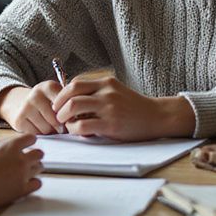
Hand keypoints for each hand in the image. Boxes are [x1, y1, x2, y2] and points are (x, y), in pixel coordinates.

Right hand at [0, 82, 66, 133]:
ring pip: (47, 129)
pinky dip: (40, 134)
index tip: (70, 118)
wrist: (21, 103)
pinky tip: (39, 127)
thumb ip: (68, 105)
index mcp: (49, 86)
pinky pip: (36, 134)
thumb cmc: (46, 103)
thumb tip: (75, 122)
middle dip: (61, 126)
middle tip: (61, 126)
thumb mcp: (57, 97)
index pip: (65, 105)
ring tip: (50, 126)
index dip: (69, 115)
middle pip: (56, 120)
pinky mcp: (19, 120)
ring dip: (51, 132)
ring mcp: (26, 107)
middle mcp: (36, 94)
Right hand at [0, 133, 42, 210]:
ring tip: (26, 171)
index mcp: (11, 146)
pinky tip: (28, 183)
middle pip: (39, 153)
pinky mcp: (23, 189)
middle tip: (29, 160)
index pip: (30, 138)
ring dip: (34, 168)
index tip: (28, 145)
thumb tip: (0, 141)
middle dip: (34, 156)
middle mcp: (20, 158)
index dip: (29, 141)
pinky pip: (38, 183)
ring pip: (40, 167)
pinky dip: (34, 183)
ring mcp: (23, 174)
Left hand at [53, 75, 195, 139]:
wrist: (156, 116)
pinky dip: (75, 129)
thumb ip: (97, 93)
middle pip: (71, 93)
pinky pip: (83, 125)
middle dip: (59, 106)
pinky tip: (78, 132)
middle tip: (58, 116)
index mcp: (105, 83)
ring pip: (74, 107)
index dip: (62, 94)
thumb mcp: (115, 92)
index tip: (59, 105)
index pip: (75, 83)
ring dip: (64, 117)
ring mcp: (109, 107)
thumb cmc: (133, 107)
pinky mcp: (111, 124)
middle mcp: (106, 92)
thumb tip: (72, 101)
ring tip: (66, 125)